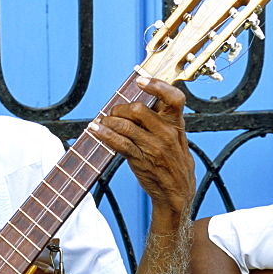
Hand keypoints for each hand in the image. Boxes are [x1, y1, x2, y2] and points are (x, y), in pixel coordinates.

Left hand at [89, 77, 194, 227]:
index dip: (157, 86)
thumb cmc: (174, 162)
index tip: (140, 81)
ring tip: (102, 122)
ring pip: (126, 126)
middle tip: (114, 113)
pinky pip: (119, 143)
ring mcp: (154, 148)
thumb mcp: (177, 137)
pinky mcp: (141, 160)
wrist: (177, 192)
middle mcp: (166, 134)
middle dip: (120, 109)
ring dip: (109, 121)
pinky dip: (104, 134)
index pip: (174, 98)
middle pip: (139, 110)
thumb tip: (143, 98)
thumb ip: (163, 118)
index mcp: (177, 124)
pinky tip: (95, 130)